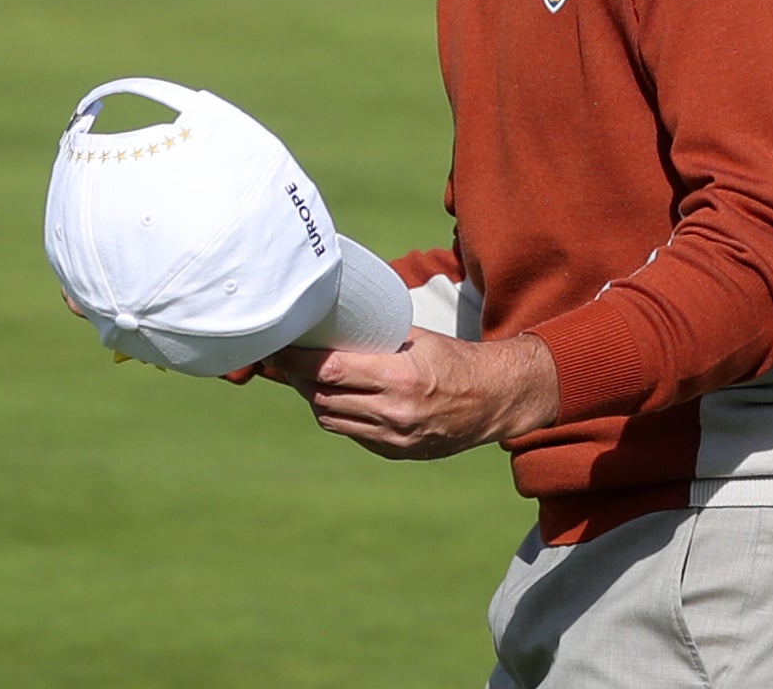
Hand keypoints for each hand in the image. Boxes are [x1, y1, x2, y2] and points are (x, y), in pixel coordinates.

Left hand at [265, 328, 559, 459]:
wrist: (494, 400)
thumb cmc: (455, 359)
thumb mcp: (417, 337)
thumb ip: (374, 335)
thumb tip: (328, 321)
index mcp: (401, 378)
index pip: (331, 371)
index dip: (297, 361)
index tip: (278, 348)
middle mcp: (395, 413)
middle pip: (323, 397)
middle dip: (297, 378)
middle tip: (284, 359)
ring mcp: (395, 439)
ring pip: (331, 419)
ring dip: (313, 397)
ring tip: (305, 376)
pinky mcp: (396, 452)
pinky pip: (351, 433)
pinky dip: (337, 414)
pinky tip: (335, 396)